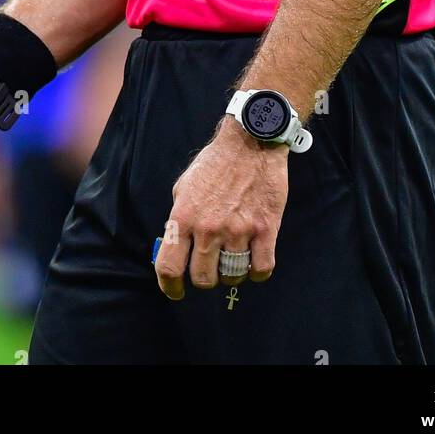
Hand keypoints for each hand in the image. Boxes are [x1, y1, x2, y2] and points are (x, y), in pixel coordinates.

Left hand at [154, 117, 288, 298]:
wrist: (251, 142)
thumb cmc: (215, 163)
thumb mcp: (184, 185)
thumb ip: (178, 217)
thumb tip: (174, 245)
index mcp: (184, 216)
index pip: (169, 267)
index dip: (170, 286)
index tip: (176, 292)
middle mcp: (208, 227)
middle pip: (203, 278)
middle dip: (205, 279)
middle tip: (210, 269)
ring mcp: (238, 230)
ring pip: (232, 276)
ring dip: (231, 274)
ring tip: (233, 261)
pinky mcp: (265, 229)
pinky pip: (261, 268)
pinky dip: (257, 272)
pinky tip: (254, 262)